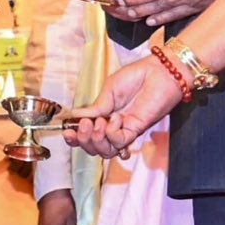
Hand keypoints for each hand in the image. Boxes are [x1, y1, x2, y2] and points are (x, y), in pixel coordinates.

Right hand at [63, 58, 181, 158]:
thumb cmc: (136, 76)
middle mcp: (113, 127)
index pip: (86, 136)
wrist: (158, 72)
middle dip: (84, 140)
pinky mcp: (136, 130)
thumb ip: (95, 107)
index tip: (67, 131)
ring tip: (98, 123)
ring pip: (106, 151)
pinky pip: (120, 141)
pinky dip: (112, 133)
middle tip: (85, 124)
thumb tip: (74, 117)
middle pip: (94, 148)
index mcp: (104, 116)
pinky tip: (115, 119)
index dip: (75, 138)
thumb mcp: (108, 89)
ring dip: (96, 139)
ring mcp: (124, 130)